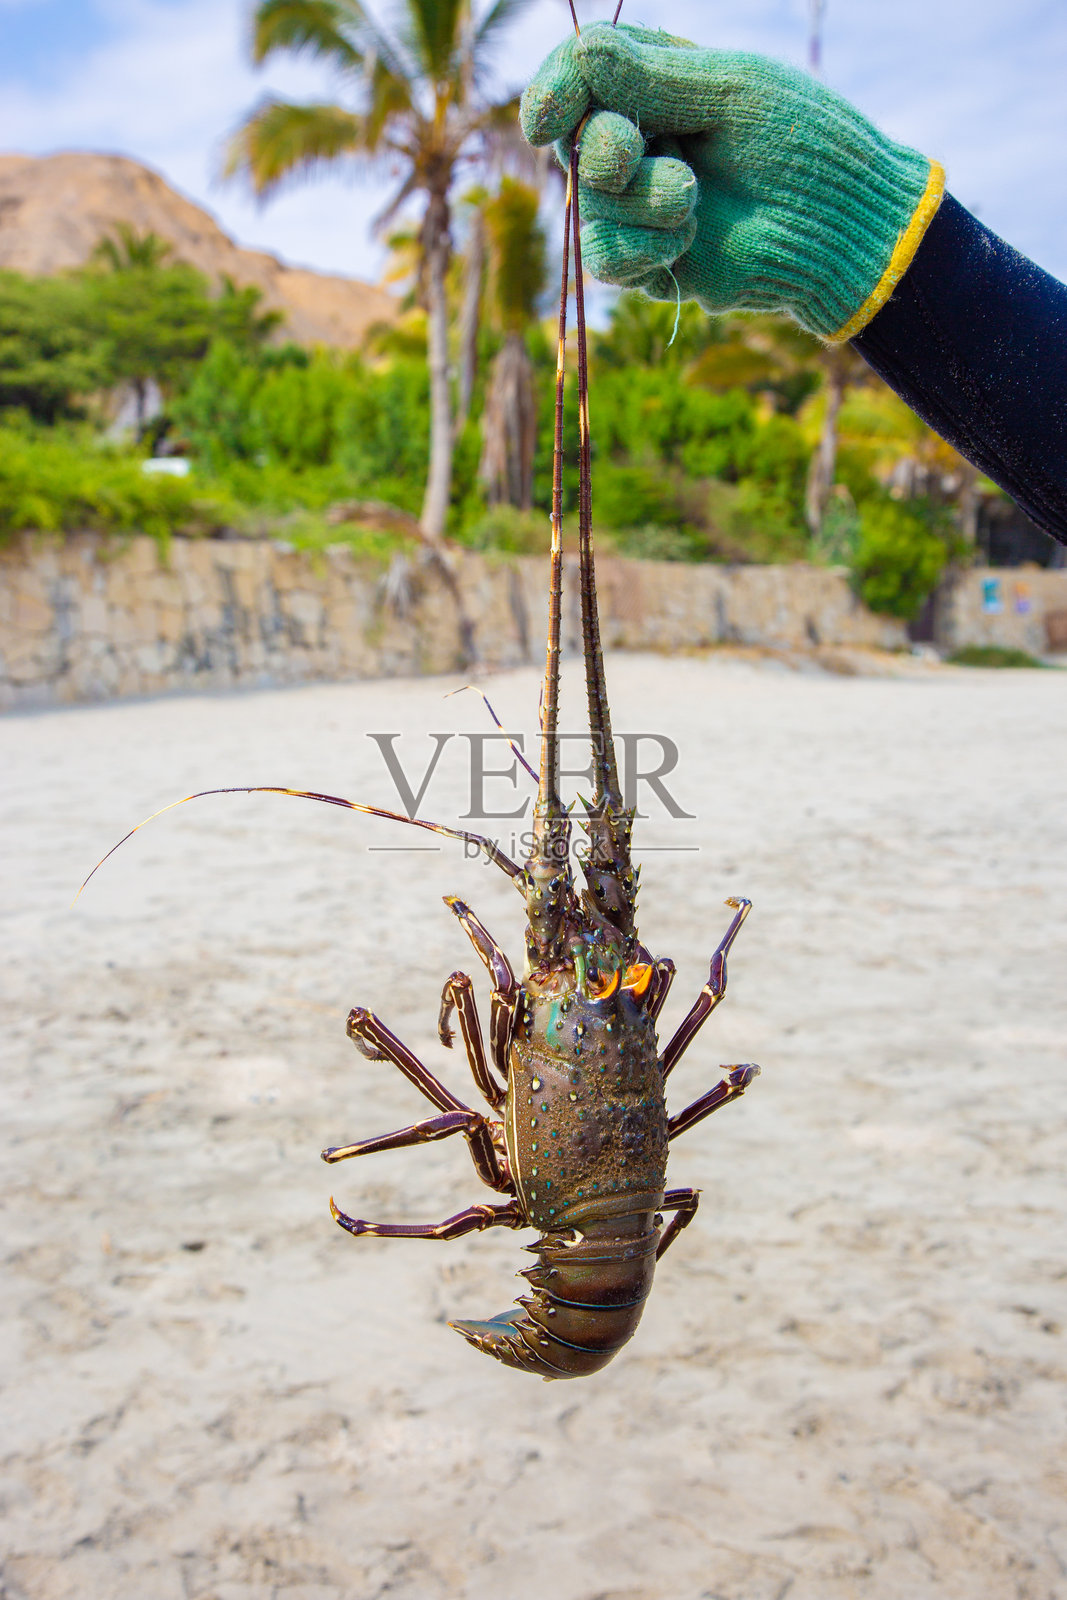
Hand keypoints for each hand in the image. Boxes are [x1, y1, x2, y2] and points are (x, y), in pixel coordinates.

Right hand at [520, 24, 942, 341]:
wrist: (843, 232)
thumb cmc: (804, 148)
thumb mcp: (732, 93)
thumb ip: (654, 77)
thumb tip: (582, 50)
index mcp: (657, 83)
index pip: (581, 73)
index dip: (554, 89)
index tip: (546, 117)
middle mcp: (641, 140)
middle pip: (575, 140)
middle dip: (599, 147)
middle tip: (633, 152)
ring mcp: (641, 205)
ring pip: (589, 205)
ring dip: (636, 201)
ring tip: (689, 200)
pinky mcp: (649, 261)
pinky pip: (606, 257)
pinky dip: (640, 247)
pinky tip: (686, 237)